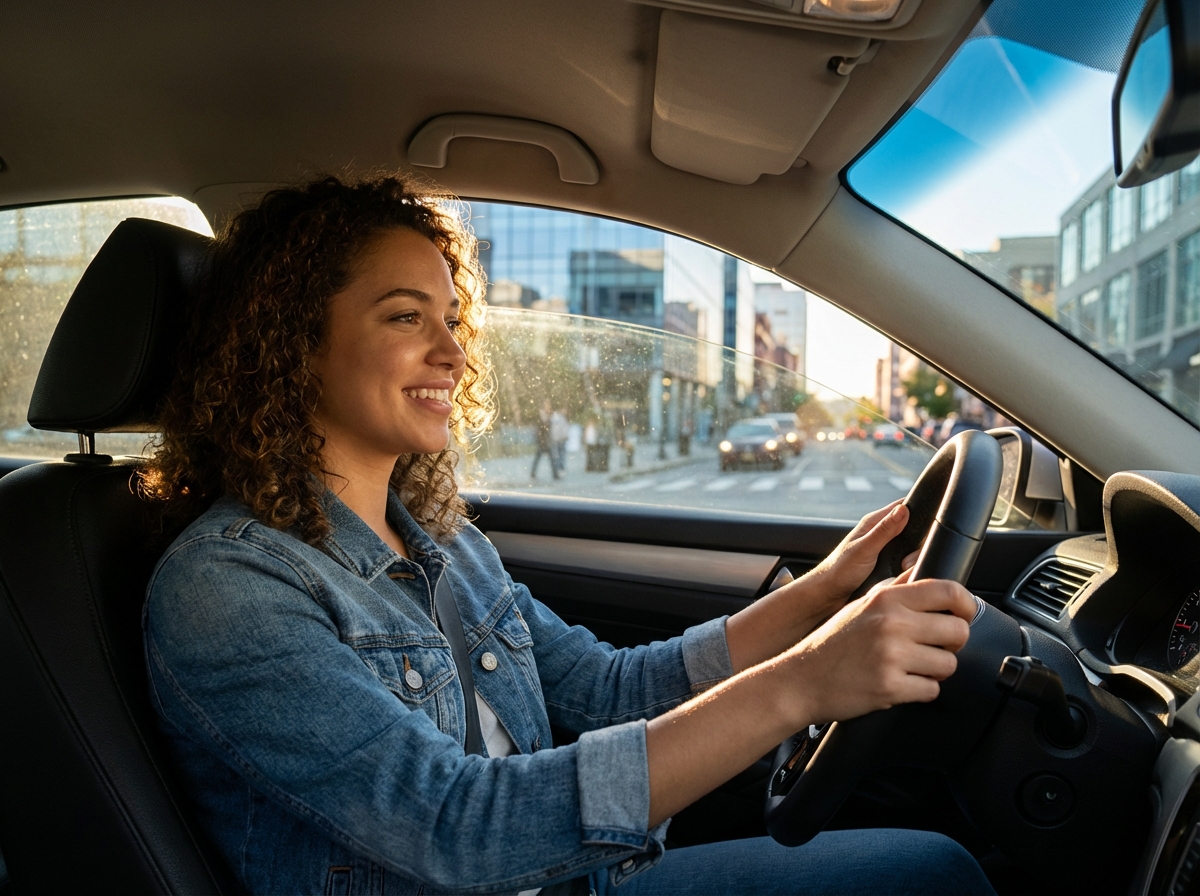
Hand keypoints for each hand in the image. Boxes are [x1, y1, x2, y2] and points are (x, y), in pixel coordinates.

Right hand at [782, 577, 975, 725]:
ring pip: (949, 665)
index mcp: (887, 599)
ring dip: (935, 670)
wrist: (802, 678)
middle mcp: (892, 623)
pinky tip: (900, 683)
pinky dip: (920, 691)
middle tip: (935, 647)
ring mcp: (892, 656)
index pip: (949, 591)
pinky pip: (932, 690)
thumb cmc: (833, 642)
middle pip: (958, 631)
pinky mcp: (891, 686)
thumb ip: (895, 588)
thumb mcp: (862, 604)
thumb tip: (923, 572)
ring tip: (911, 667)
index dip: (967, 605)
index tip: (964, 615)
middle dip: (952, 644)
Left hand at [804, 500, 918, 616]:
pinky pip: (906, 561)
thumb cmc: (839, 570)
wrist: (827, 594)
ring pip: (911, 547)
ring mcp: (884, 549)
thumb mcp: (864, 549)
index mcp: (874, 522)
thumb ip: (884, 530)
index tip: (928, 528)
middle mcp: (880, 533)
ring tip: (902, 569)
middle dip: (917, 544)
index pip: (904, 506)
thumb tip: (904, 509)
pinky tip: (905, 576)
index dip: (920, 511)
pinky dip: (909, 568)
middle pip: (913, 529)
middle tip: (905, 562)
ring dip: (913, 558)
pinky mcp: (887, 564)